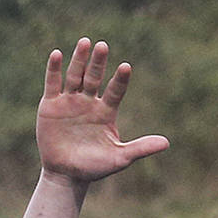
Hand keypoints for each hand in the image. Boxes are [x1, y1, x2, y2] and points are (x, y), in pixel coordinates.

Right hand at [36, 38, 169, 186]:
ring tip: (85, 42)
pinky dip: (54, 69)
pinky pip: (53, 83)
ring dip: (79, 59)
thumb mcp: (119, 158)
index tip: (126, 67)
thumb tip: (167, 143)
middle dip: (98, 62)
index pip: (116, 90)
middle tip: (103, 46)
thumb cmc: (95, 167)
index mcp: (106, 111)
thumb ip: (141, 148)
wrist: (67, 175)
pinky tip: (57, 54)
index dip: (120, 79)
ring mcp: (69, 101)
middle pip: (94, 77)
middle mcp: (89, 102)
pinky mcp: (51, 105)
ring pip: (75, 75)